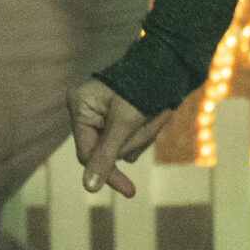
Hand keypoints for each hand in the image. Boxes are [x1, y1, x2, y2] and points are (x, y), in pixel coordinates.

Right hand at [67, 76, 173, 195]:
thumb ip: (106, 155)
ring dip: (142, 137)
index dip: (108, 172)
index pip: (86, 153)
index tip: (129, 190)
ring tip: (157, 112)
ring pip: (120, 148)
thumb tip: (89, 188)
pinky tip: (157, 113)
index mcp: (80, 105)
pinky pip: (129, 140)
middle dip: (132, 142)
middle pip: (105, 152)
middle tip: (153, 120)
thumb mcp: (124, 123)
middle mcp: (87, 110)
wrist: (169, 60)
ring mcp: (102, 114)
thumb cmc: (143, 85)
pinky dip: (145, 132)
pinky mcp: (118, 116)